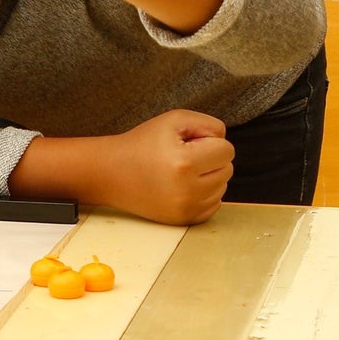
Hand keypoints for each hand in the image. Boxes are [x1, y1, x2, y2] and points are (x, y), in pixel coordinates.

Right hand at [100, 110, 233, 224]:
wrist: (110, 173)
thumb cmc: (141, 144)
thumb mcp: (173, 120)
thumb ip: (209, 125)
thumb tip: (224, 143)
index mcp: (185, 163)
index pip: (227, 150)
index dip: (208, 142)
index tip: (187, 143)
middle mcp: (187, 190)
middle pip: (227, 169)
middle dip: (209, 160)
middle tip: (181, 157)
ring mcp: (185, 208)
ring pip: (222, 187)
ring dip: (207, 177)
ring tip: (180, 172)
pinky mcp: (183, 220)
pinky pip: (214, 205)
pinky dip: (203, 194)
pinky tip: (182, 187)